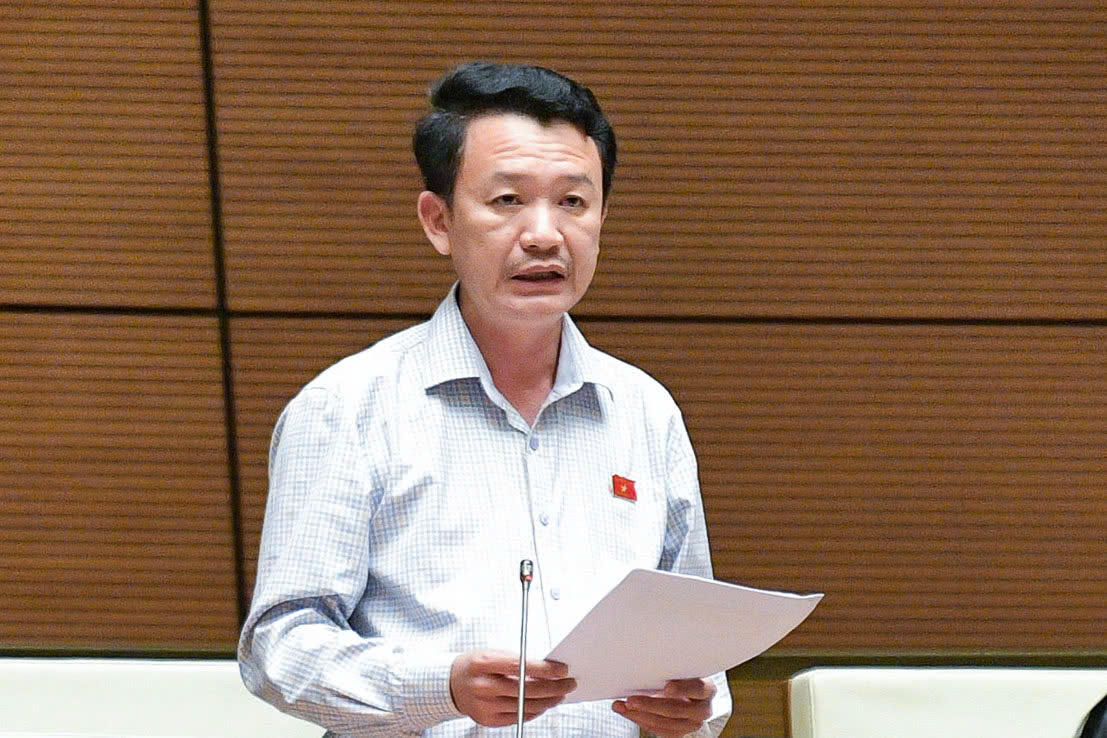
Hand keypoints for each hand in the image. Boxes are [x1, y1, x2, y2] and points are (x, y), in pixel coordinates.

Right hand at [449, 649, 575, 726]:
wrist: (451, 684)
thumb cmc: (476, 665)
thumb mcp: (492, 653)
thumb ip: (517, 660)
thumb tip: (547, 668)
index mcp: (484, 663)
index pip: (521, 666)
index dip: (546, 669)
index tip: (563, 669)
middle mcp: (483, 686)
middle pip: (527, 690)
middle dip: (553, 687)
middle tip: (569, 683)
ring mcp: (485, 706)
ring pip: (526, 706)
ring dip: (548, 701)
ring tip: (560, 694)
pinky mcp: (488, 720)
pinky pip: (519, 717)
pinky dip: (535, 711)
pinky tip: (544, 704)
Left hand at [612, 677, 715, 737]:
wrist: (691, 692)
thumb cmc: (683, 675)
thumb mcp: (682, 668)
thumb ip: (670, 668)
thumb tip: (645, 661)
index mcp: (707, 689)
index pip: (697, 689)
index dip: (682, 689)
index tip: (666, 687)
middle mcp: (703, 709)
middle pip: (676, 709)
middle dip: (650, 705)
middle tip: (631, 700)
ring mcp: (692, 723)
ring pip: (666, 723)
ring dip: (640, 715)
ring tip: (622, 706)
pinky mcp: (681, 732)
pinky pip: (661, 731)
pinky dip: (641, 721)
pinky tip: (628, 713)